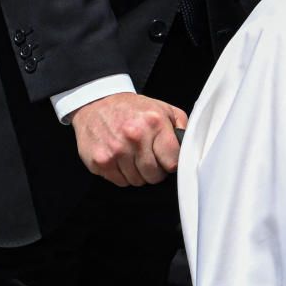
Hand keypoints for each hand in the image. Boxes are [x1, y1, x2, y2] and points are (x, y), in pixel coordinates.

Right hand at [71, 93, 187, 185]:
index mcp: (154, 123)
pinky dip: (122, 175)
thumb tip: (190, 149)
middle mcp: (134, 136)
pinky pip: (120, 182)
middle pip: (155, 176)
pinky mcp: (100, 161)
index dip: (171, 164)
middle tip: (148, 157)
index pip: (173, 163)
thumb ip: (182, 128)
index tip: (166, 159)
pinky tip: (120, 159)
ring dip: (137, 173)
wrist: (95, 103)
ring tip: (132, 156)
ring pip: (137, 181)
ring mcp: (115, 150)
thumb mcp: (163, 109)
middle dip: (154, 170)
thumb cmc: (131, 109)